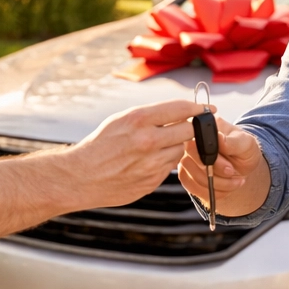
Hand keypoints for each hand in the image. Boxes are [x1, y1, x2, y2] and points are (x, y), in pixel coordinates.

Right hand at [67, 99, 204, 209]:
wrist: (81, 177)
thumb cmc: (100, 145)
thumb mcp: (121, 120)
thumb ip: (151, 116)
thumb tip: (181, 111)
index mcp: (139, 119)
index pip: (181, 108)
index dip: (199, 107)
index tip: (208, 108)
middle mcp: (148, 140)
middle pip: (189, 130)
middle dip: (189, 128)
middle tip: (185, 128)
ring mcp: (151, 163)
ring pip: (181, 150)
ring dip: (175, 147)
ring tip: (156, 147)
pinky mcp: (152, 181)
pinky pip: (170, 168)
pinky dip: (165, 162)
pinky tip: (147, 161)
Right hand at [177, 112, 268, 215]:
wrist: (243, 167)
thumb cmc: (244, 150)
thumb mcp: (246, 144)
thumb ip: (233, 142)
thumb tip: (219, 138)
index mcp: (203, 127)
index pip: (193, 141)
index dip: (209, 157)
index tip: (229, 167)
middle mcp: (190, 142)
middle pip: (189, 161)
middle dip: (215, 172)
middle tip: (232, 172)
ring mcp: (186, 159)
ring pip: (193, 177)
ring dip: (216, 184)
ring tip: (234, 181)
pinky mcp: (186, 175)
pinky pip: (192, 188)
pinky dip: (211, 192)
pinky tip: (225, 188)